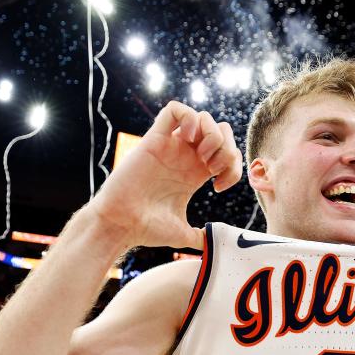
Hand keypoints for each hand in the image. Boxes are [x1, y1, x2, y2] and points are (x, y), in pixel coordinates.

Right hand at [92, 101, 243, 249]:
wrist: (121, 225)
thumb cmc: (145, 229)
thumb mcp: (182, 234)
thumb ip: (201, 237)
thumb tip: (215, 244)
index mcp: (194, 174)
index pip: (226, 155)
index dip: (233, 167)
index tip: (220, 186)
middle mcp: (184, 157)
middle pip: (219, 131)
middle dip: (227, 146)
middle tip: (214, 168)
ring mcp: (170, 146)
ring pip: (202, 117)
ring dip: (213, 134)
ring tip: (203, 157)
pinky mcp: (154, 139)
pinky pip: (174, 110)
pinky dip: (190, 118)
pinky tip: (189, 139)